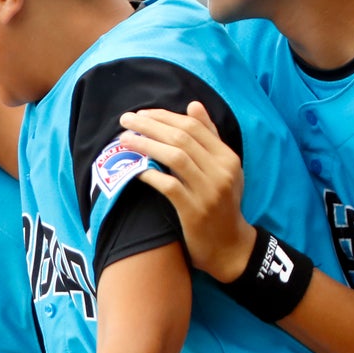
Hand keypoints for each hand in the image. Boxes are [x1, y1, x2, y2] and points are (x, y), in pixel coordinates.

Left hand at [118, 101, 255, 282]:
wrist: (229, 247)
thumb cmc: (222, 204)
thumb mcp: (224, 169)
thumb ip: (209, 137)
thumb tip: (193, 105)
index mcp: (227, 157)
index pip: (193, 127)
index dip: (165, 116)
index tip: (142, 114)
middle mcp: (221, 171)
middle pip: (181, 138)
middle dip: (150, 125)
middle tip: (125, 119)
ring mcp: (208, 192)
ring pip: (174, 157)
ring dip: (146, 144)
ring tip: (124, 139)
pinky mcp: (195, 211)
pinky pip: (168, 186)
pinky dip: (151, 174)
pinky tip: (135, 168)